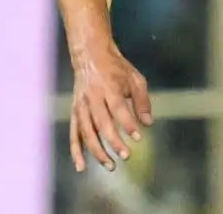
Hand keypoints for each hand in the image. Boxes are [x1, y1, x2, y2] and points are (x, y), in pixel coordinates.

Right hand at [69, 45, 152, 172]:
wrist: (90, 56)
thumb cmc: (117, 68)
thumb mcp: (135, 78)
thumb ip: (142, 101)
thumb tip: (148, 123)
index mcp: (109, 87)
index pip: (118, 109)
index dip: (128, 124)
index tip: (138, 138)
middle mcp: (92, 98)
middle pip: (102, 123)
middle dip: (113, 142)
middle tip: (126, 156)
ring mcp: (80, 106)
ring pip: (87, 132)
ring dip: (97, 151)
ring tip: (110, 165)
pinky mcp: (74, 112)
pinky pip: (74, 134)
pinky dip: (76, 151)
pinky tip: (82, 166)